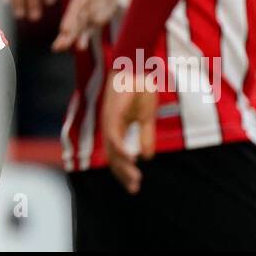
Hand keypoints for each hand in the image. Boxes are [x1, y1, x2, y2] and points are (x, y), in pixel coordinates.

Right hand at [53, 0, 125, 51]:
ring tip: (59, 47)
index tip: (64, 29)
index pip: (77, 5)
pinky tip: (80, 46)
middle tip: (58, 45)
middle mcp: (83, 4)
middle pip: (74, 19)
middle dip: (67, 33)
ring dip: (69, 38)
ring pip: (77, 27)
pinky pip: (88, 30)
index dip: (70, 18)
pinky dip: (84, 38)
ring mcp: (88, 12)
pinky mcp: (94, 19)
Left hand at [100, 67, 157, 194]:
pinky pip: (114, 136)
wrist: (137, 67)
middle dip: (123, 174)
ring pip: (112, 150)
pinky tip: (132, 158)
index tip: (135, 185)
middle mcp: (110, 127)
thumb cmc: (140, 88)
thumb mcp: (146, 118)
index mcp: (117, 128)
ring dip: (123, 166)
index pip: (117, 156)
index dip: (125, 171)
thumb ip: (145, 136)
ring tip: (135, 179)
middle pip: (113, 157)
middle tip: (134, 188)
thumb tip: (146, 157)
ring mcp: (109, 120)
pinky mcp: (112, 113)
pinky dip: (122, 149)